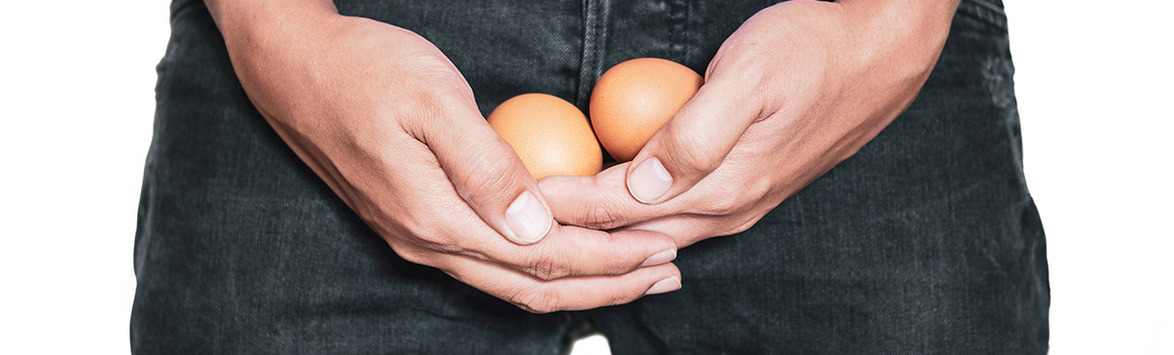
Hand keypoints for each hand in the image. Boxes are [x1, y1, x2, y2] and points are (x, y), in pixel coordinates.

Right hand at [206, 1, 679, 312]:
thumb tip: (537, 228)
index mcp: (437, 218)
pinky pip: (489, 265)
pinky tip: (568, 255)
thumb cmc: (363, 70)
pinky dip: (541, 269)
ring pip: (511, 284)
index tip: (660, 249)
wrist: (290, 69)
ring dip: (578, 284)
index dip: (609, 260)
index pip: (543, 259)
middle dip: (607, 285)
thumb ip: (486, 167)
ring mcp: (418, 239)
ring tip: (633, 275)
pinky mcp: (414, 224)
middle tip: (667, 273)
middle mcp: (428, 244)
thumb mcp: (431, 101)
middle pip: (533, 288)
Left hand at [540, 0, 958, 246]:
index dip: (563, 203)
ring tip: (557, 219)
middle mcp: (728, 211)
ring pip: (654, 232)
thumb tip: (640, 186)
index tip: (517, 195)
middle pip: (631, 234)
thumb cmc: (814, 52)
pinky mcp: (747, 191)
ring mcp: (740, 206)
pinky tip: (617, 206)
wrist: (882, 55)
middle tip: (521, 215)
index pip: (619, 208)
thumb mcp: (751, 79)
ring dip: (605, 229)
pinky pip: (678, 216)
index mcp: (721, 188)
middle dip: (575, 229)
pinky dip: (637, 216)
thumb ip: (693, 136)